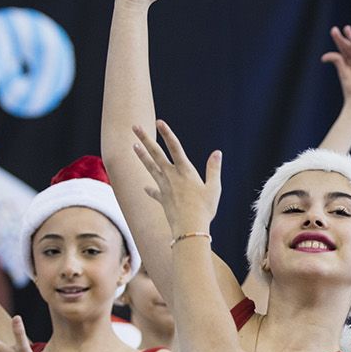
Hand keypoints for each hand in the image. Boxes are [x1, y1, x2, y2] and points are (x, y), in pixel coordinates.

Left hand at [133, 120, 221, 237]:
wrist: (190, 229)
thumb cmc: (205, 209)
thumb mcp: (214, 188)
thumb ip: (214, 170)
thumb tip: (217, 153)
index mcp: (186, 171)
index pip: (175, 147)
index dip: (167, 134)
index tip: (159, 122)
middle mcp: (172, 176)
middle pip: (156, 154)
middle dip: (145, 139)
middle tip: (134, 127)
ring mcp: (165, 187)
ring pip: (150, 168)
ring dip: (142, 156)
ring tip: (133, 146)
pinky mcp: (162, 199)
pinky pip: (154, 192)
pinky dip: (149, 189)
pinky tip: (145, 188)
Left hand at [323, 25, 350, 108]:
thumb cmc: (350, 89)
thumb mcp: (343, 72)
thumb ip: (337, 61)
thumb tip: (325, 57)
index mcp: (346, 63)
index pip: (342, 48)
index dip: (338, 39)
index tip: (334, 31)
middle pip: (348, 46)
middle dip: (344, 37)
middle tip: (338, 28)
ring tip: (347, 29)